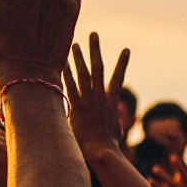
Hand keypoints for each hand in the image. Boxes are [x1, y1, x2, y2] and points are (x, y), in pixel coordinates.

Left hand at [66, 33, 129, 162]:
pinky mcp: (77, 107)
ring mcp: (89, 100)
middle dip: (95, 50)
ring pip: (84, 74)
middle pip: (99, 68)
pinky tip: (61, 63)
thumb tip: (115, 124)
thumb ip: (113, 124)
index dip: (122, 63)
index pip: (118, 78)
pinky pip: (70, 86)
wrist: (102, 152)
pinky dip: (66, 74)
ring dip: (79, 58)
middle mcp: (100, 97)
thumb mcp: (115, 132)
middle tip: (93, 35)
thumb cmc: (108, 147)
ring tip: (75, 43)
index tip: (126, 50)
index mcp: (111, 102)